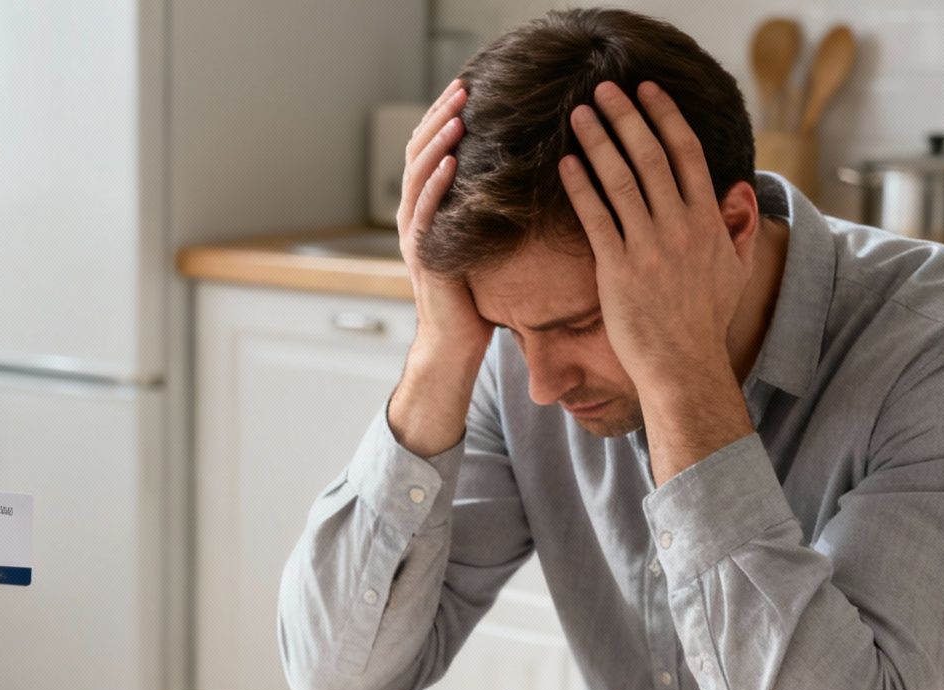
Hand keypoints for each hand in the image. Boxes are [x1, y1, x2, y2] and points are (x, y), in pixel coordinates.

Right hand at [387, 79, 495, 457]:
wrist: (454, 350)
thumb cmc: (477, 303)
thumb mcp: (487, 247)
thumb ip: (492, 214)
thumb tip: (530, 179)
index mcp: (430, 210)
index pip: (434, 150)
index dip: (447, 117)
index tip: (471, 88)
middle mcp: (415, 217)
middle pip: (419, 151)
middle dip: (440, 116)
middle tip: (462, 85)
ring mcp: (414, 235)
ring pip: (417, 174)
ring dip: (436, 140)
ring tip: (456, 112)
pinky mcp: (421, 255)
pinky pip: (424, 210)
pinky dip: (435, 182)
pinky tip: (450, 158)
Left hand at [559, 81, 754, 480]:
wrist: (684, 366)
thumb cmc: (706, 322)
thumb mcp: (736, 271)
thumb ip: (740, 228)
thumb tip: (742, 191)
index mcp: (708, 221)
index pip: (686, 153)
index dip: (664, 116)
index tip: (647, 90)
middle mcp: (680, 227)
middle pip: (650, 156)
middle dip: (626, 116)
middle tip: (604, 89)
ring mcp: (648, 247)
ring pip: (620, 180)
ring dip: (598, 142)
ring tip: (579, 116)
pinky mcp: (618, 269)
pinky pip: (596, 217)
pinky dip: (580, 187)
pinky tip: (566, 164)